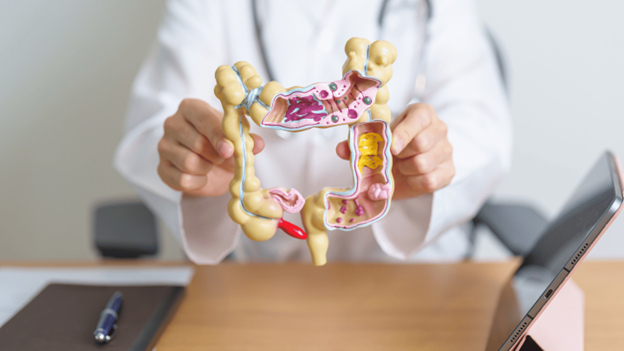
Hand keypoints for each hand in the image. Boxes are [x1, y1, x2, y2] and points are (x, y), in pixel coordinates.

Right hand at [157, 98, 263, 196]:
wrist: (210, 168)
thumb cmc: (222, 145)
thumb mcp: (236, 138)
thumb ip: (247, 139)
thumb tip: (259, 144)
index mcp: (191, 108)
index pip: (203, 118)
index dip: (218, 136)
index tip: (230, 149)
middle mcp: (173, 123)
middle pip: (196, 143)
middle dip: (215, 155)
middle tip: (222, 157)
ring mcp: (164, 146)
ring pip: (189, 163)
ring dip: (206, 169)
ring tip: (210, 165)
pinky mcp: (161, 168)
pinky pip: (182, 180)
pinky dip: (198, 183)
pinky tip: (201, 176)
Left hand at [336, 103, 453, 200]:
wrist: (409, 167)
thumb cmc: (393, 148)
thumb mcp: (378, 140)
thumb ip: (360, 142)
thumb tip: (341, 149)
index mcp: (422, 114)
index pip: (420, 118)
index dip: (404, 133)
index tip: (391, 147)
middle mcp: (439, 129)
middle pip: (421, 143)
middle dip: (401, 155)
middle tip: (393, 158)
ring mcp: (447, 151)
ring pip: (423, 163)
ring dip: (405, 170)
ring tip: (401, 167)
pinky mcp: (449, 172)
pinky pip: (430, 181)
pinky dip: (414, 182)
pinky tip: (410, 177)